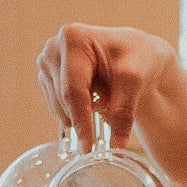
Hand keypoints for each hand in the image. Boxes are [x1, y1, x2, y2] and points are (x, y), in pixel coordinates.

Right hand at [36, 25, 176, 148]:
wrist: (138, 54)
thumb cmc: (138, 59)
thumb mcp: (135, 81)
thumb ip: (124, 112)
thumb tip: (116, 146)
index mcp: (73, 38)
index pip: (73, 90)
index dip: (81, 122)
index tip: (88, 149)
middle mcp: (54, 47)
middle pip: (63, 100)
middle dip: (85, 115)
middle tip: (109, 113)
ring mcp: (48, 62)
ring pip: (59, 106)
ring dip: (82, 111)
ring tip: (105, 96)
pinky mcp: (48, 76)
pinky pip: (58, 107)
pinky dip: (77, 110)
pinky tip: (94, 98)